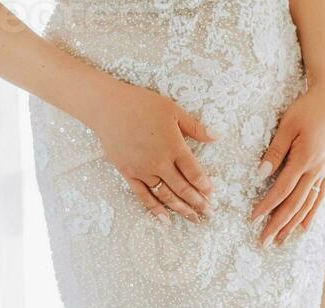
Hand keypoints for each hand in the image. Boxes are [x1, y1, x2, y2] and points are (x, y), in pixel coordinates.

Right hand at [87, 82, 216, 224]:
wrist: (108, 108)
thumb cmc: (142, 104)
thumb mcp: (173, 110)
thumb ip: (195, 126)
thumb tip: (216, 136)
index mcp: (174, 146)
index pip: (194, 173)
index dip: (205, 186)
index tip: (212, 195)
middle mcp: (160, 163)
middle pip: (183, 188)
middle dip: (198, 202)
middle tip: (209, 213)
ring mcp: (143, 170)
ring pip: (166, 195)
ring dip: (181, 209)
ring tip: (193, 219)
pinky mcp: (128, 173)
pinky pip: (143, 196)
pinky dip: (155, 209)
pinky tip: (165, 219)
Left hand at [250, 78, 324, 245]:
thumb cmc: (305, 109)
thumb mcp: (287, 125)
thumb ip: (275, 150)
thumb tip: (261, 173)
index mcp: (304, 160)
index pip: (281, 190)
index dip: (267, 206)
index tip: (253, 219)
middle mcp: (315, 170)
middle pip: (294, 203)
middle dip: (278, 224)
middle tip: (264, 241)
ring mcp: (322, 171)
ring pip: (307, 204)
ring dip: (293, 223)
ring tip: (281, 239)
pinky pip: (318, 196)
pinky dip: (311, 212)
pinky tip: (304, 225)